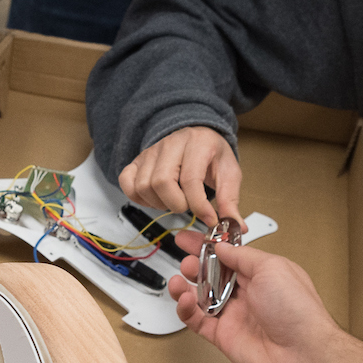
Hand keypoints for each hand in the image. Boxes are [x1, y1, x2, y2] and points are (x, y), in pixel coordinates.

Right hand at [119, 127, 241, 230]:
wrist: (197, 135)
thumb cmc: (212, 154)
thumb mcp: (229, 173)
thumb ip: (230, 200)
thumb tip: (235, 227)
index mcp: (197, 143)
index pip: (190, 179)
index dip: (199, 206)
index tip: (210, 219)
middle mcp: (170, 144)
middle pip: (161, 182)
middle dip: (176, 204)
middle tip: (188, 206)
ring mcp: (151, 152)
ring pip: (143, 185)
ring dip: (159, 203)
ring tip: (174, 200)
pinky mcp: (137, 161)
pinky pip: (127, 182)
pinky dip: (139, 197)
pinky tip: (156, 199)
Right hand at [168, 237, 353, 362]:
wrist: (301, 352)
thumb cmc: (297, 310)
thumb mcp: (271, 267)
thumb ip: (242, 256)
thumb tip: (223, 247)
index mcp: (261, 273)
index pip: (229, 255)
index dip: (209, 246)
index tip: (191, 237)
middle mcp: (247, 293)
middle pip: (212, 275)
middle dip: (196, 264)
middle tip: (185, 259)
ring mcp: (234, 315)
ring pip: (201, 297)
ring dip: (186, 287)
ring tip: (179, 280)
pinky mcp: (223, 336)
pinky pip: (197, 321)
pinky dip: (187, 310)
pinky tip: (186, 300)